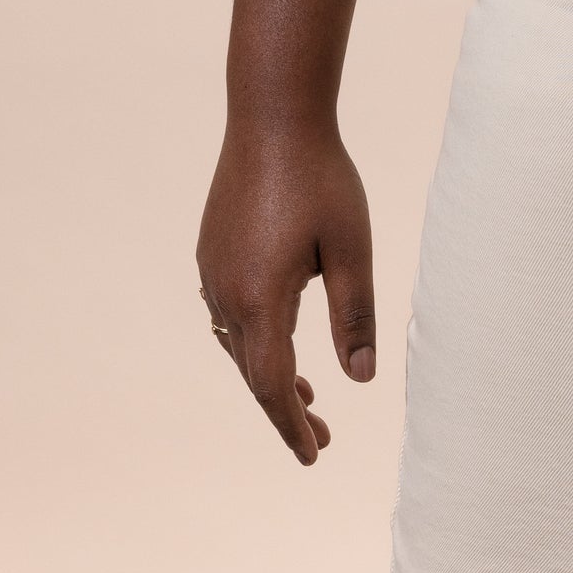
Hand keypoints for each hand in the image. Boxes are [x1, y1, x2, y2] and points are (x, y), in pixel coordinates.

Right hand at [195, 120, 375, 463]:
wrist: (273, 116)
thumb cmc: (320, 176)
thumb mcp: (351, 247)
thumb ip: (354, 314)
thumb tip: (361, 379)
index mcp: (260, 298)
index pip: (274, 386)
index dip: (293, 426)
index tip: (314, 456)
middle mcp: (226, 293)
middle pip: (253, 372)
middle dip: (286, 410)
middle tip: (322, 439)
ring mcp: (212, 272)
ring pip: (238, 345)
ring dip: (269, 375)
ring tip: (307, 398)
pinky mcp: (210, 252)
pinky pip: (228, 314)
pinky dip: (254, 340)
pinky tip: (277, 336)